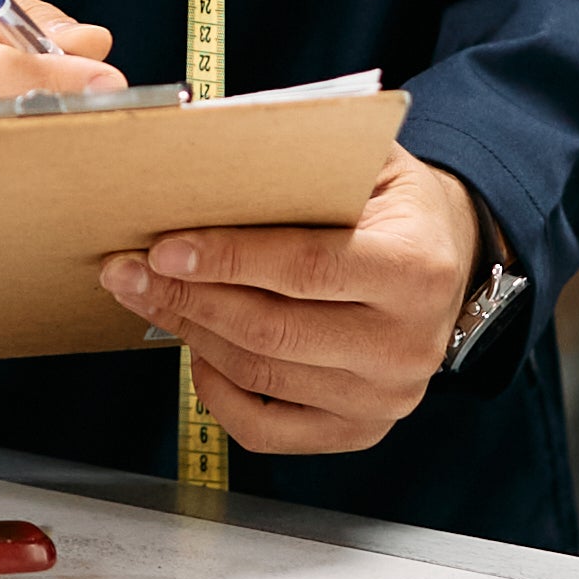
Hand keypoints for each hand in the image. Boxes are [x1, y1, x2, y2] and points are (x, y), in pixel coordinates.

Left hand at [95, 150, 479, 456]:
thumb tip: (208, 150)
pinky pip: (269, 428)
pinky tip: (198, 353)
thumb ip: (306, 159)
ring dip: (192, 334)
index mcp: (415, 268)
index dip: (226, 260)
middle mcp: (408, 343)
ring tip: (150, 299)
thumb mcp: (370, 161)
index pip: (305, 268)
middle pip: (272, 329)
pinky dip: (218, 395)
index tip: (163, 250)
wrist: (450, 259)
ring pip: (261, 373)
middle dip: (188, 298)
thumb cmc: (394, 205)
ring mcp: (386, 396)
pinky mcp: (361, 428)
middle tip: (128, 272)